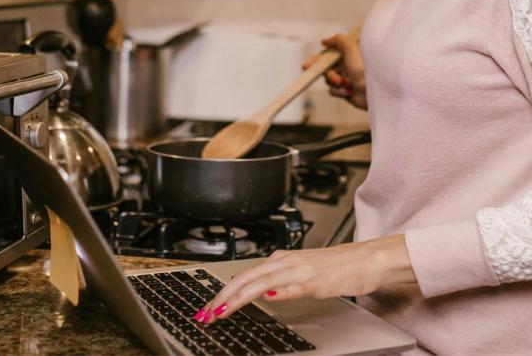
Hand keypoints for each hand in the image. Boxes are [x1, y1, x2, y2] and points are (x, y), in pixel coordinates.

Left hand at [193, 235, 415, 324]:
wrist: (366, 259)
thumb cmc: (337, 267)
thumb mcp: (302, 275)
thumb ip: (281, 283)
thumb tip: (262, 293)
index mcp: (281, 260)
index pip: (244, 277)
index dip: (224, 293)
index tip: (209, 309)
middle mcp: (286, 261)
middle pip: (245, 279)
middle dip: (222, 297)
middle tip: (205, 314)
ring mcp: (299, 269)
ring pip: (261, 281)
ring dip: (239, 296)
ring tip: (222, 311)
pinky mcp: (316, 279)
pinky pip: (292, 285)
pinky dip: (277, 291)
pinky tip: (265, 297)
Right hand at [304, 28, 366, 109]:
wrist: (376, 92)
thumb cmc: (366, 69)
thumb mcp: (351, 48)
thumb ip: (338, 40)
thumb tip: (324, 41)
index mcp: (350, 53)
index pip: (329, 54)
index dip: (317, 59)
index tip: (306, 66)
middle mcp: (348, 65)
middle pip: (326, 68)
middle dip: (329, 74)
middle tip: (335, 78)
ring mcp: (347, 78)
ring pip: (328, 80)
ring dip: (335, 82)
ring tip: (346, 84)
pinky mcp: (346, 90)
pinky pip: (333, 90)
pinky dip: (339, 91)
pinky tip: (349, 91)